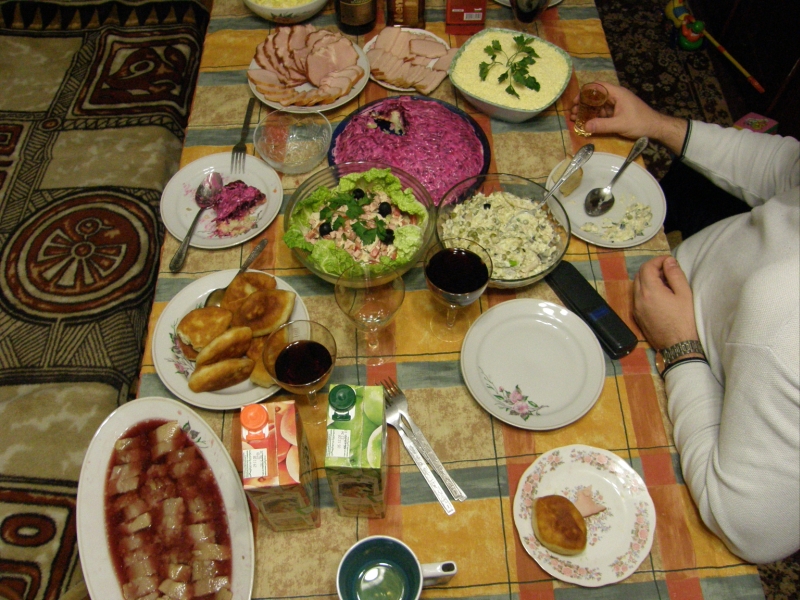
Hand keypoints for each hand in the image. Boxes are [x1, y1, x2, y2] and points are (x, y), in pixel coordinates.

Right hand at [569, 82, 687, 152]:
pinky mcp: (617, 113)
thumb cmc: (640, 122)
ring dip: (587, 112)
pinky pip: (602, 114)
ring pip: (598, 106)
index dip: (584, 93)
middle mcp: (615, 97)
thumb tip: (585, 126)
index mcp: (617, 93)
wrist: (656, 128)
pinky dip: (594, 118)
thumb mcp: (620, 124)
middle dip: (583, 104)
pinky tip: (586, 123)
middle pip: (595, 97)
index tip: (575, 101)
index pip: (597, 87)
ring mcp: (616, 105)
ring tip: (575, 119)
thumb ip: (602, 125)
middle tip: (572, 113)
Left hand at [633, 256, 698, 349]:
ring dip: (648, 279)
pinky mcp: (637, 316)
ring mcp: (636, 308)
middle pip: (639, 275)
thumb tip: (668, 261)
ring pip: (637, 286)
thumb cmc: (685, 319)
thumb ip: (675, 275)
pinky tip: (660, 295)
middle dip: (652, 268)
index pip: (647, 267)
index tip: (669, 261)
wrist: (678, 345)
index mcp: (649, 291)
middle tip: (668, 270)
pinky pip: (637, 297)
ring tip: (665, 282)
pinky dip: (645, 290)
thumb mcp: (684, 294)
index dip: (658, 260)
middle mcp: (638, 298)